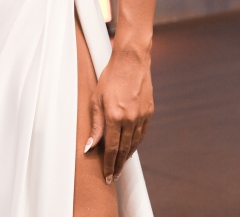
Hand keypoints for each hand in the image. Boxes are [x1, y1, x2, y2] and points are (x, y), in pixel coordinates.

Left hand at [84, 48, 153, 183]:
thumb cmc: (110, 77)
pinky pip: (142, 134)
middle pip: (124, 150)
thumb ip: (95, 125)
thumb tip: (90, 146)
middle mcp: (130, 119)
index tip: (107, 177)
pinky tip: (131, 148)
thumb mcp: (96, 99)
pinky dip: (136, 143)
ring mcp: (141, 116)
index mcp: (114, 116)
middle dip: (118, 165)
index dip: (109, 164)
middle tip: (114, 177)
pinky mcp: (149, 112)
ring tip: (121, 165)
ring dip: (127, 156)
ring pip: (134, 144)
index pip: (112, 148)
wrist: (131, 62)